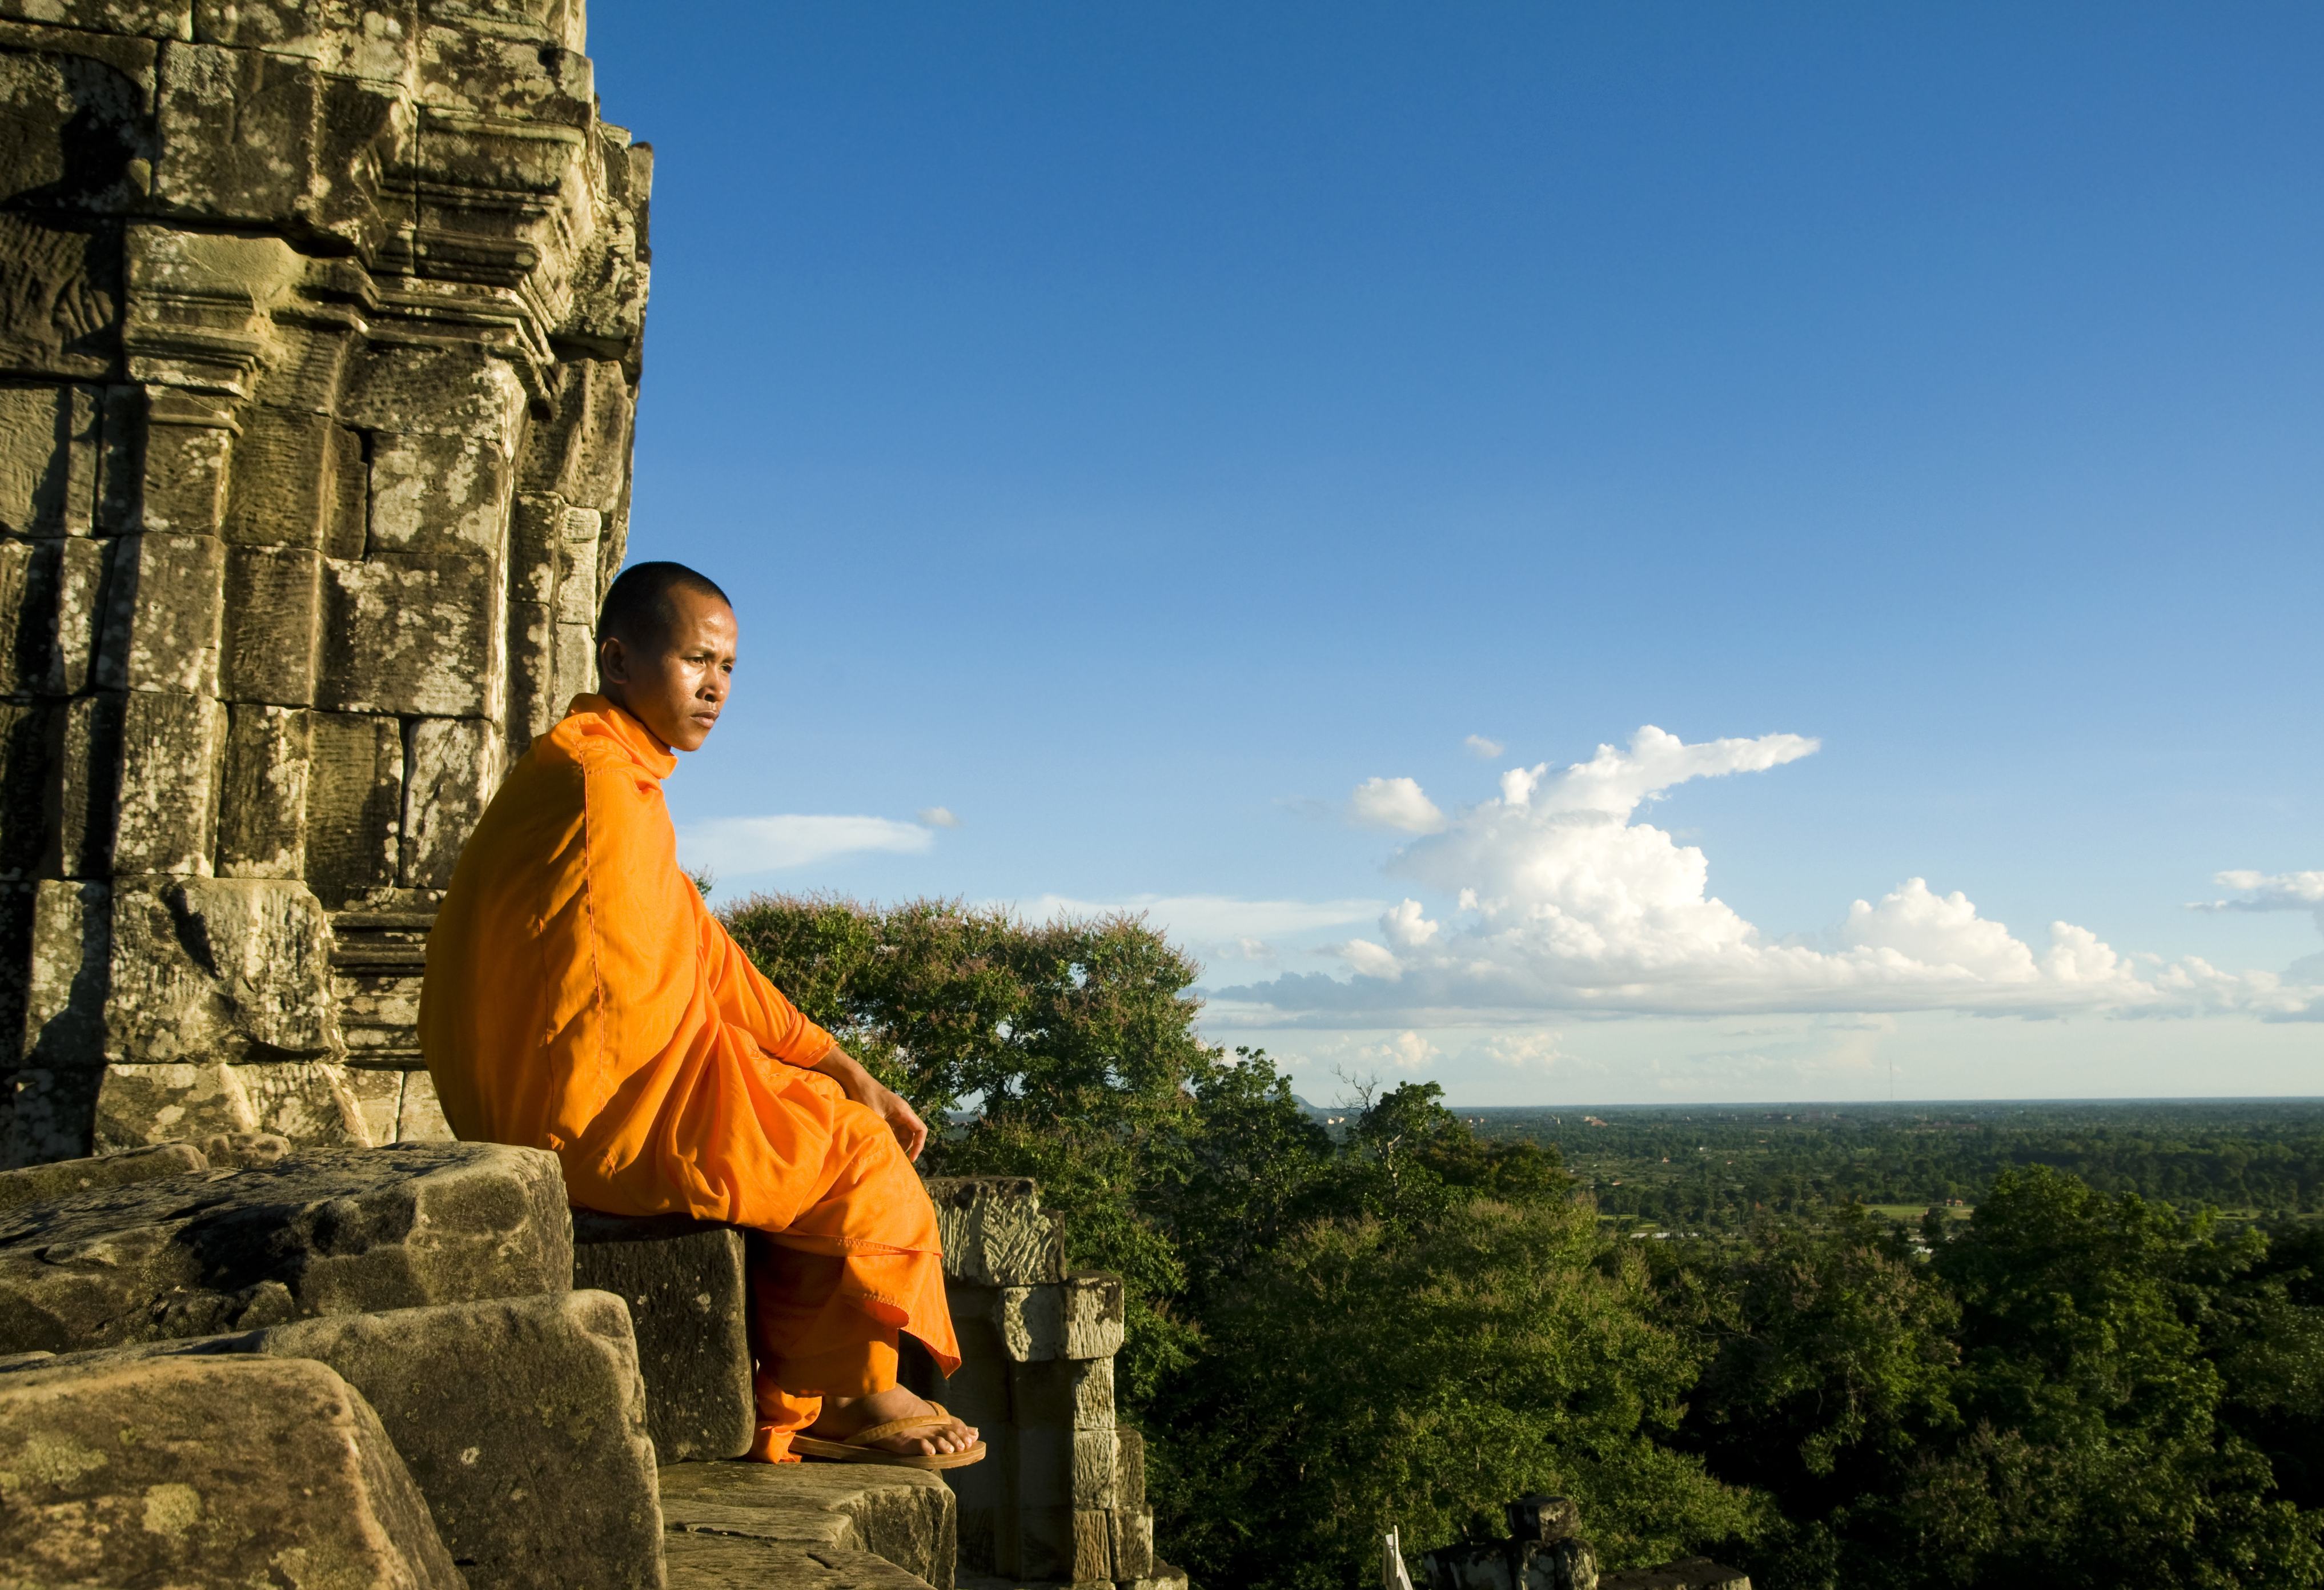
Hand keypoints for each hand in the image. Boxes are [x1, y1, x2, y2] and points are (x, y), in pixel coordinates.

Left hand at [814, 1047, 929, 1161]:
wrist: (855, 1080)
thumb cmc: (865, 1095)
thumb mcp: (874, 1116)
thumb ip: (883, 1132)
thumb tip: (886, 1151)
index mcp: (904, 1111)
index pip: (920, 1130)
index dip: (919, 1146)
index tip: (912, 1159)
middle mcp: (902, 1112)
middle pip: (912, 1134)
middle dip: (908, 1148)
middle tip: (897, 1160)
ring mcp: (895, 1113)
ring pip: (903, 1132)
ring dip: (898, 1143)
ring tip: (889, 1154)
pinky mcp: (887, 1113)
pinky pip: (894, 1129)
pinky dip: (891, 1138)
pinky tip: (883, 1145)